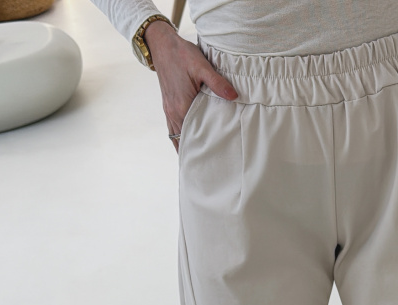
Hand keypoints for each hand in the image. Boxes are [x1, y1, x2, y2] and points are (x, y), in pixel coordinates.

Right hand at [145, 21, 238, 151]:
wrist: (163, 46)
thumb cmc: (182, 55)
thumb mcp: (202, 66)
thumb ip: (218, 83)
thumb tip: (234, 96)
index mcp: (182, 106)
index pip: (191, 135)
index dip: (200, 148)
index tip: (210, 160)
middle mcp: (173, 112)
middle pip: (183, 140)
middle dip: (194, 152)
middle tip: (208, 165)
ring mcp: (169, 110)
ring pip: (176, 137)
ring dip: (186, 147)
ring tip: (197, 160)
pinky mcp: (168, 106)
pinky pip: (173, 128)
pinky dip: (180, 138)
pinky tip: (188, 144)